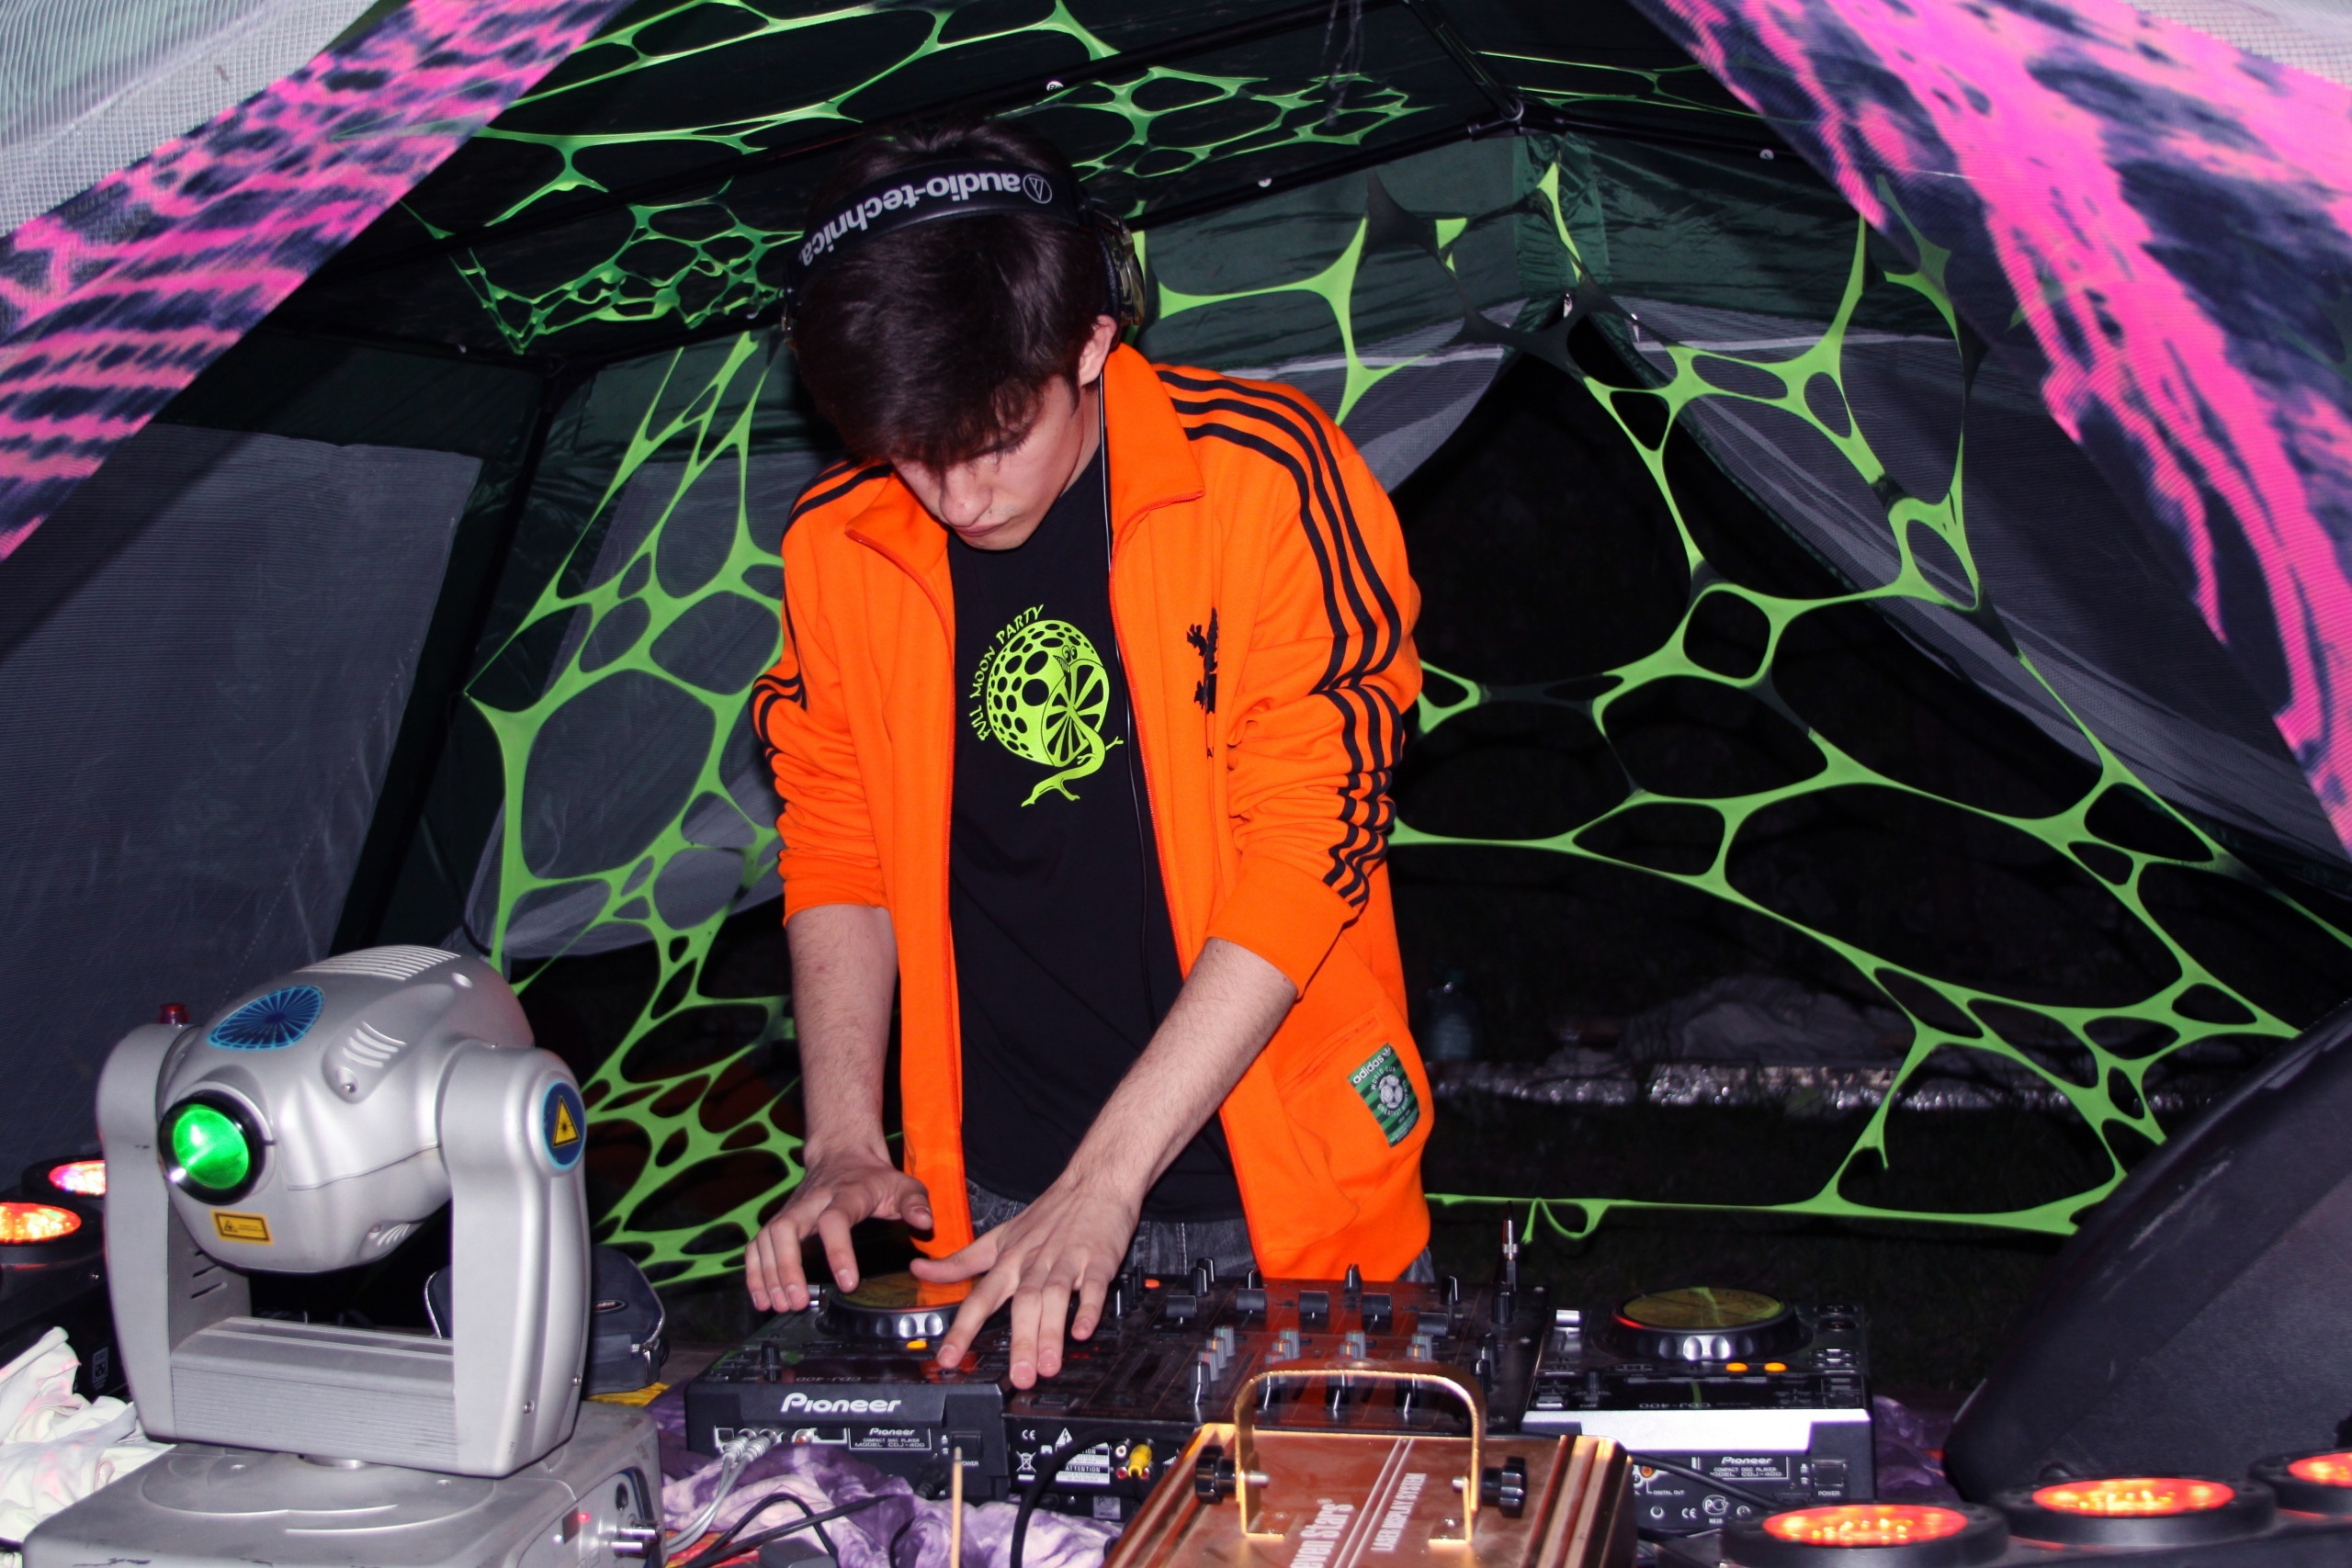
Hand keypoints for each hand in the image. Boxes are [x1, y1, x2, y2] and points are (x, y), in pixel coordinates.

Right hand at [745, 1153, 932, 1312]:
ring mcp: (791, 1210)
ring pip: (766, 1238)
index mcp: (845, 1195)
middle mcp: (811, 1201)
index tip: (848, 1283)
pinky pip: (757, 1244)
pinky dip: (754, 1271)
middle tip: (797, 1301)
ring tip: (778, 1305)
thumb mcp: (902, 1184)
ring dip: (768, 1274)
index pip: (835, 1221)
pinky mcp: (778, 1220)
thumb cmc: (873, 1177)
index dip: (838, 1252)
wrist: (841, 1154)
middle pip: (786, 1228)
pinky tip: (761, 1298)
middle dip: (787, 1267)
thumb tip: (925, 1223)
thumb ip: (915, 1203)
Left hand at [912, 1179, 1138, 1387]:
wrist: (1095, 1182)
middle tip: (1018, 1376)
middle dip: (1020, 1342)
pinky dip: (1087, 1308)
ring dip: (1050, 1332)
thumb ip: (960, 1261)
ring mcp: (1066, 1260)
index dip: (963, 1329)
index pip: (980, 1298)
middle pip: (1023, 1303)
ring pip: (1054, 1297)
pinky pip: (1092, 1286)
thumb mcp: (999, 1236)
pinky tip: (1083, 1331)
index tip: (949, 1359)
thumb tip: (919, 1269)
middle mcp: (1035, 1261)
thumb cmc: (1049, 1214)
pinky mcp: (1098, 1259)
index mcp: (1010, 1260)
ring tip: (1048, 1366)